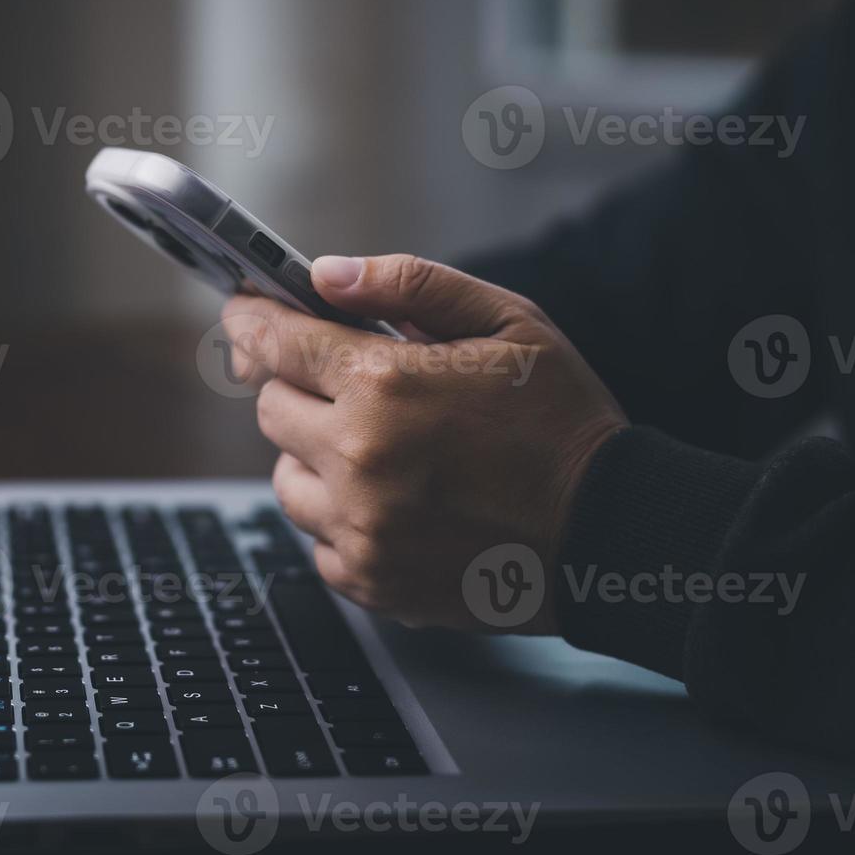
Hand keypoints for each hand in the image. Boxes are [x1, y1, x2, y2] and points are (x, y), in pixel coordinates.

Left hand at [222, 254, 627, 633]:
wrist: (609, 533)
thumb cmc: (563, 421)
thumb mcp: (508, 321)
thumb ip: (409, 285)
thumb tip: (327, 274)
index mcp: (385, 386)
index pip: (274, 342)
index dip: (255, 321)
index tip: (246, 314)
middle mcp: (357, 460)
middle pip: (271, 408)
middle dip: (303, 388)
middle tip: (357, 389)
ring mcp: (359, 528)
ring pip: (285, 478)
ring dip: (317, 458)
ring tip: (383, 451)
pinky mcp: (369, 580)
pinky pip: (316, 540)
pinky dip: (342, 520)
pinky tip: (396, 503)